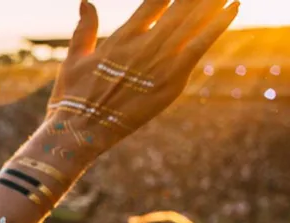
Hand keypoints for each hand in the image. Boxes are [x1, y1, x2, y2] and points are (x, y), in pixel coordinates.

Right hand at [47, 0, 237, 155]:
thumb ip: (84, 29)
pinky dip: (218, 26)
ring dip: (211, 3)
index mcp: (121, 37)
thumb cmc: (72, 97)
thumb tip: (85, 1)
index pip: (154, 2)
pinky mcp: (174, 79)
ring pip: (194, 22)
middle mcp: (144, 44)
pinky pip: (201, 45)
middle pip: (179, 8)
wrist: (80, 129)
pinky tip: (232, 9)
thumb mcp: (74, 59)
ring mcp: (161, 61)